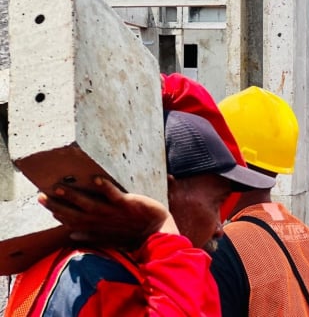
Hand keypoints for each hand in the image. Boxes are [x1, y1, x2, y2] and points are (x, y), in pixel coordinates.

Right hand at [38, 176, 177, 249]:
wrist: (158, 233)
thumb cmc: (133, 234)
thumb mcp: (109, 237)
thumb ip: (90, 235)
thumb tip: (71, 235)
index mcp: (96, 227)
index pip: (72, 221)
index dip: (57, 212)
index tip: (44, 202)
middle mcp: (101, 220)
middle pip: (75, 213)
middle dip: (58, 204)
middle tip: (41, 195)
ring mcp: (113, 213)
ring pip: (89, 204)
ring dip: (73, 196)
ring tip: (58, 187)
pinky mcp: (127, 204)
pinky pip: (114, 195)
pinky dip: (105, 187)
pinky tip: (96, 179)